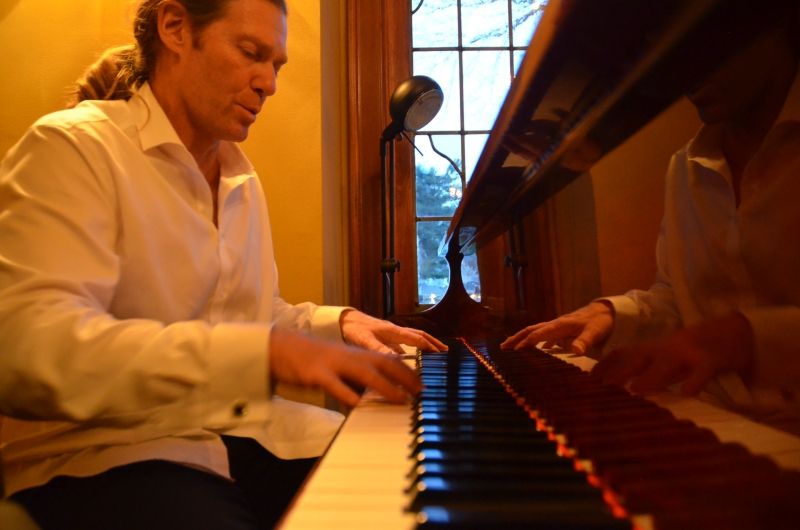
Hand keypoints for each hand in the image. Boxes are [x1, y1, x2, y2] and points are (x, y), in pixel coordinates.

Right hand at [268, 327, 421, 406]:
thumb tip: (379, 392)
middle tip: (421, 392)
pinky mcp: (316, 374)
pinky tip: (359, 405)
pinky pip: (336, 386)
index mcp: (356, 354)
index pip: (389, 360)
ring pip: (365, 374)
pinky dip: (349, 396)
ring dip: (386, 387)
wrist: (281, 347)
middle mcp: (349, 356)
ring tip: (401, 399)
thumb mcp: (340, 365)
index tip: (423, 385)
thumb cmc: (313, 359)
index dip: (408, 371)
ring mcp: (333, 364)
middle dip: (406, 377)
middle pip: (384, 363)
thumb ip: (358, 377)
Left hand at [339, 309, 447, 353]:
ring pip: (412, 339)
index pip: (417, 338)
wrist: (342, 320)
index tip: (442, 354)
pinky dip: (410, 349)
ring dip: (423, 345)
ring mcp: (390, 334)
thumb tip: (396, 360)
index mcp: (393, 331)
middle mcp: (394, 331)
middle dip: (433, 343)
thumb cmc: (353, 328)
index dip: (430, 346)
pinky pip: (402, 343)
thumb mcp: (365, 340)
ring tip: (433, 354)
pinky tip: (409, 358)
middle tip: (445, 351)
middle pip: (419, 336)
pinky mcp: (384, 337)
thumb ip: (380, 349)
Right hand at [501, 301, 613, 353]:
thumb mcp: (595, 332)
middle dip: (517, 338)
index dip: (527, 342)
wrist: (608, 310)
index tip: (515, 351)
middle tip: (503, 347)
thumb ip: (584, 341)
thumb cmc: (601, 322)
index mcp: (560, 325)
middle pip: (531, 330)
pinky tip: (535, 348)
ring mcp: (558, 325)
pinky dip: (535, 339)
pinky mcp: (562, 328)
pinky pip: (544, 333)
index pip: (539, 334)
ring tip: (510, 346)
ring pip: (536, 330)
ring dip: (522, 337)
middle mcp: (556, 324)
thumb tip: (575, 351)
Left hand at [592, 312, 753, 395]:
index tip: (584, 383)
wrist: (732, 333)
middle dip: (617, 372)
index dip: (602, 368)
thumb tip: (620, 389)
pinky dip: (694, 380)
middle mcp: (664, 348)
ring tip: (637, 390)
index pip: (621, 355)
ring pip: (666, 362)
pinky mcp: (710, 360)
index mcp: (651, 349)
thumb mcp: (665, 359)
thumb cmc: (693, 353)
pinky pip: (701, 370)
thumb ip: (644, 371)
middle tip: (601, 389)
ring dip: (651, 376)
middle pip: (636, 357)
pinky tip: (686, 392)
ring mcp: (687, 352)